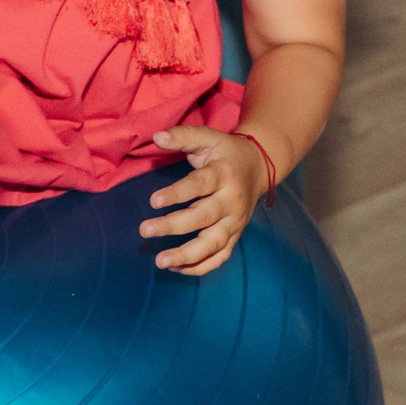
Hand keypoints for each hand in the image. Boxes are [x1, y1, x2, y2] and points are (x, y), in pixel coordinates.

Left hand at [141, 127, 269, 274]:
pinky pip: (220, 257)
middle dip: (174, 226)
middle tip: (145, 230)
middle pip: (203, 217)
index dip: (177, 193)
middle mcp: (232, 201)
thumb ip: (183, 136)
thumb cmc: (226, 153)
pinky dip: (200, 267)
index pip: (200, 185)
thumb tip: (157, 136)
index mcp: (224, 174)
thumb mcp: (208, 138)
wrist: (260, 167)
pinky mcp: (235, 236)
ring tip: (160, 261)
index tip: (153, 201)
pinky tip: (175, 268)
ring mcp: (235, 222)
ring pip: (213, 244)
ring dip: (187, 255)